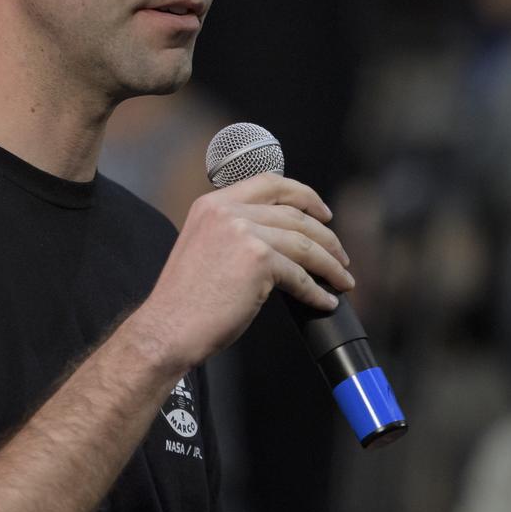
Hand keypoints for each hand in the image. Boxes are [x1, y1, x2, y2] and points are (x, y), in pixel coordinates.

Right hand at [137, 173, 353, 367]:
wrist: (168, 328)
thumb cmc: (185, 301)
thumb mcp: (205, 248)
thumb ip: (235, 233)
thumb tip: (281, 240)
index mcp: (212, 204)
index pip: (269, 183)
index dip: (303, 195)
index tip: (322, 213)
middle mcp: (228, 212)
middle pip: (294, 214)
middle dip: (326, 236)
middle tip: (340, 255)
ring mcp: (244, 233)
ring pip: (305, 244)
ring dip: (330, 264)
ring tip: (342, 280)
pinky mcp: (258, 260)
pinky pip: (300, 275)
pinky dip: (317, 290)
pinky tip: (324, 300)